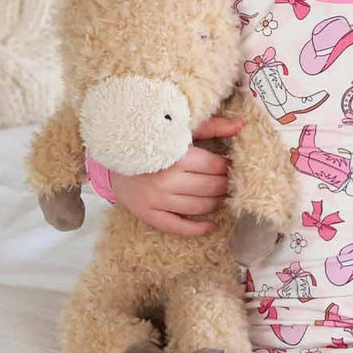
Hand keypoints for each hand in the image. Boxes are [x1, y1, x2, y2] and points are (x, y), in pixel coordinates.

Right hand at [109, 114, 245, 235]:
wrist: (111, 157)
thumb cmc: (149, 141)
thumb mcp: (178, 129)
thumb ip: (212, 127)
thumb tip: (242, 124)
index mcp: (176, 156)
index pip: (215, 166)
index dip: (228, 166)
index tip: (233, 165)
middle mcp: (167, 180)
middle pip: (211, 187)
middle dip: (226, 185)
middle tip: (232, 183)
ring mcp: (157, 200)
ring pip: (199, 207)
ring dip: (217, 204)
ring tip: (223, 198)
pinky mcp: (149, 215)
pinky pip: (178, 227)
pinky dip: (198, 229)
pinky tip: (210, 225)